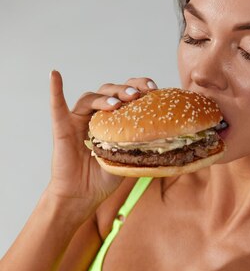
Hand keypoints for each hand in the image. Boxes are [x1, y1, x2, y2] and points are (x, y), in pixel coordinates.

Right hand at [45, 70, 157, 212]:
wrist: (83, 195)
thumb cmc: (105, 177)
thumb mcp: (129, 159)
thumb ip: (142, 147)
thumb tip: (172, 142)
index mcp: (113, 118)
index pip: (126, 94)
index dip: (139, 87)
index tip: (154, 89)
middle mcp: (96, 115)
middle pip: (110, 91)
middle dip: (125, 90)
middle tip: (137, 95)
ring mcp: (78, 120)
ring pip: (90, 98)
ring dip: (104, 97)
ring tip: (116, 103)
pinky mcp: (62, 128)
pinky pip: (57, 106)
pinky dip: (55, 90)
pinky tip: (55, 75)